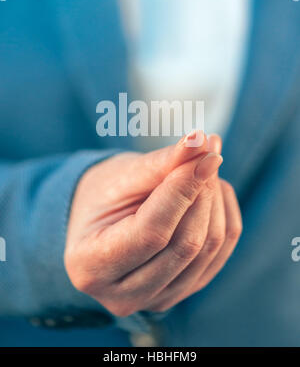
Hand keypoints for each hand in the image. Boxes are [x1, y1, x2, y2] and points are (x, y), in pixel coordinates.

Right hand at [65, 131, 241, 315]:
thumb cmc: (103, 195)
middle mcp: (123, 295)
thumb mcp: (122, 175)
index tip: (204, 151)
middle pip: (185, 244)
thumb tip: (202, 142)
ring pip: (209, 249)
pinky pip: (221, 254)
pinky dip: (223, 216)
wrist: (101, 222)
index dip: (182, 189)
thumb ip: (161, 163)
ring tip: (203, 167)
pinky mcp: (182, 292)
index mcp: (91, 265)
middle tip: (205, 151)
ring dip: (215, 200)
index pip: (152, 232)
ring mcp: (156, 300)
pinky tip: (210, 191)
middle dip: (202, 191)